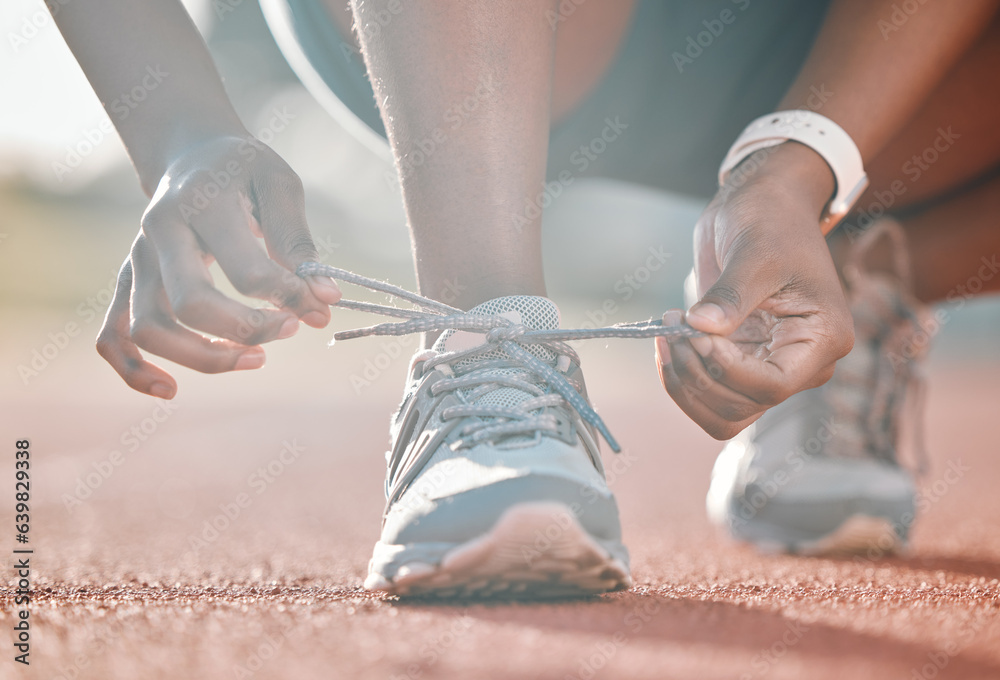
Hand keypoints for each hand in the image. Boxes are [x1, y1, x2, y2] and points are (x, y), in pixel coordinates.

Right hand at [96, 135, 340, 398]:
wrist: (191, 153)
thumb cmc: (243, 171)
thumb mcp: (279, 184)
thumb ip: (297, 241)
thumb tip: (324, 299)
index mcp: (201, 202)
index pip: (246, 269)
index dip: (289, 298)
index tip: (321, 306)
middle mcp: (158, 231)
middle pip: (191, 304)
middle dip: (248, 330)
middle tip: (292, 330)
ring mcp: (136, 259)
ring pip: (150, 329)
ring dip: (204, 358)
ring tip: (257, 360)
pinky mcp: (127, 281)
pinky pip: (112, 336)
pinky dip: (133, 370)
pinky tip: (170, 390)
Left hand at [656, 143, 853, 438]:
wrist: (763, 206)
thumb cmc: (770, 220)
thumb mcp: (753, 252)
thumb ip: (730, 295)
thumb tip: (700, 327)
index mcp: (823, 338)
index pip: (772, 386)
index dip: (724, 369)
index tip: (693, 332)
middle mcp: (801, 364)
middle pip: (742, 407)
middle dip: (697, 374)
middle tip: (672, 325)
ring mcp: (769, 367)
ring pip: (722, 413)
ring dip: (685, 384)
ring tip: (666, 334)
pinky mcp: (740, 364)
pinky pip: (709, 395)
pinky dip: (681, 380)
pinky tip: (667, 343)